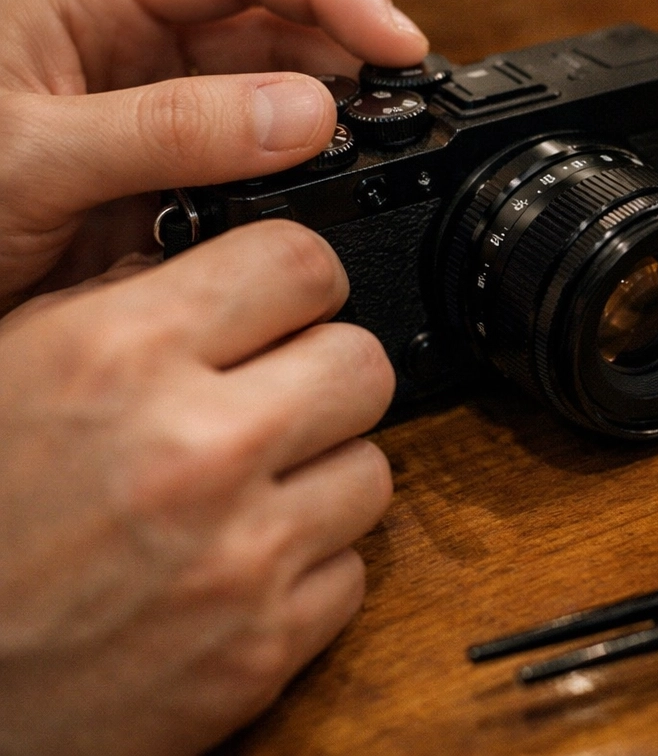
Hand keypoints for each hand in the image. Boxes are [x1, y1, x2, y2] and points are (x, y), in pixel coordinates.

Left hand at [0, 0, 427, 310]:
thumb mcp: (31, 155)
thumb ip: (168, 130)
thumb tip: (305, 114)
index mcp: (93, 3)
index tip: (393, 39)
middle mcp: (137, 54)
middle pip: (276, 25)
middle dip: (348, 58)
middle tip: (406, 108)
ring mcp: (162, 126)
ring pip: (278, 103)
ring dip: (332, 128)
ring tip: (377, 160)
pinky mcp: (174, 192)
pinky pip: (259, 178)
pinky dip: (301, 191)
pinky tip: (323, 209)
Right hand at [0, 219, 394, 755]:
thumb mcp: (10, 368)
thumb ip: (125, 307)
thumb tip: (227, 275)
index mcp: (120, 356)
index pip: (299, 263)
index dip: (300, 282)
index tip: (290, 304)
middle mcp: (196, 448)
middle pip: (362, 365)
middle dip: (323, 376)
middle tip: (276, 401)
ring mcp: (241, 554)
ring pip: (371, 468)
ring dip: (319, 476)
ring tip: (243, 494)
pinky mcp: (265, 646)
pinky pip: (352, 571)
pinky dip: (306, 570)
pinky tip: (236, 569)